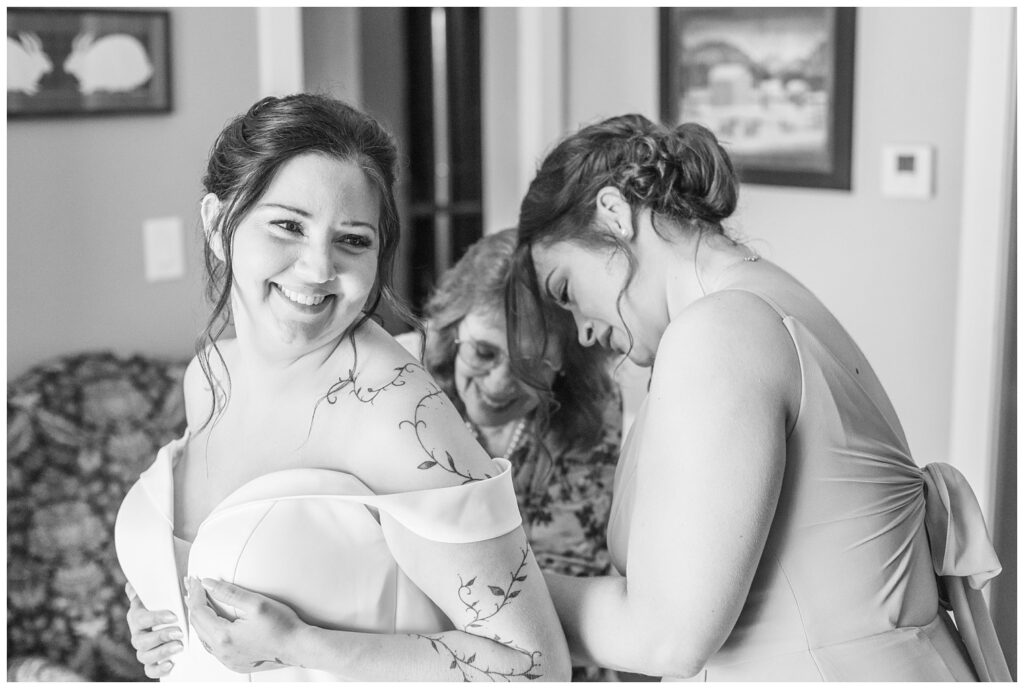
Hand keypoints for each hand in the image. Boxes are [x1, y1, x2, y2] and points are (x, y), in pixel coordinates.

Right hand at [125, 582, 183, 678]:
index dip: (155, 618)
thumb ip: (145, 589)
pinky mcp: (152, 662)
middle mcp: (138, 635)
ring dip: (162, 652)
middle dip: (161, 637)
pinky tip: (171, 665)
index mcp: (137, 617)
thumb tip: (131, 585)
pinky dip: (159, 670)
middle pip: (141, 641)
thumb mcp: (157, 594)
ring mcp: (144, 650)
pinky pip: (150, 670)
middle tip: (179, 633)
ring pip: (144, 656)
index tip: (173, 616)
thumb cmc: (164, 604)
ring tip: (180, 646)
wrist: (171, 619)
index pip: (140, 619)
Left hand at [185, 576, 301, 673]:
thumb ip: (229, 592)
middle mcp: (222, 652)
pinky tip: (213, 623)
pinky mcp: (235, 663)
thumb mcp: (256, 603)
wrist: (299, 647)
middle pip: (197, 625)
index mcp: (224, 637)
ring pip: (203, 637)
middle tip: (194, 587)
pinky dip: (209, 632)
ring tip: (199, 602)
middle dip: (194, 603)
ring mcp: (228, 660)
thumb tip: (208, 584)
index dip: (195, 593)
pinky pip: (213, 647)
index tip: (196, 580)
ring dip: (200, 618)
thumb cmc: (283, 627)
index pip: (199, 611)